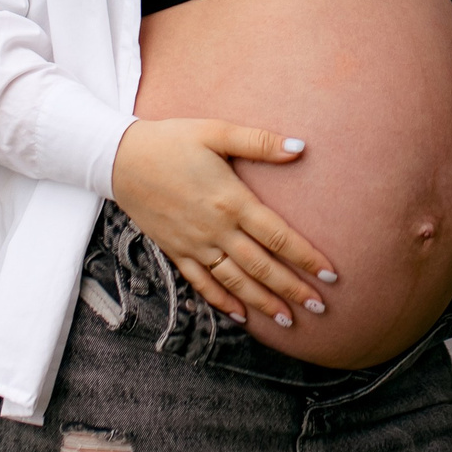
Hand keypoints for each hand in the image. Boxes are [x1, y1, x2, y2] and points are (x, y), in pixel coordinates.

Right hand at [110, 118, 338, 328]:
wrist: (120, 158)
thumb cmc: (173, 140)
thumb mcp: (216, 131)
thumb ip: (259, 142)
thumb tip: (301, 147)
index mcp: (231, 201)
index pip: (278, 236)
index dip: (306, 257)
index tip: (331, 275)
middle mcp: (215, 229)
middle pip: (262, 266)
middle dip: (293, 289)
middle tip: (321, 308)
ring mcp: (194, 244)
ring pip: (235, 281)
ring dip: (263, 302)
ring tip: (288, 319)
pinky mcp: (176, 251)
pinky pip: (202, 284)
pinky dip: (222, 301)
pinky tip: (240, 316)